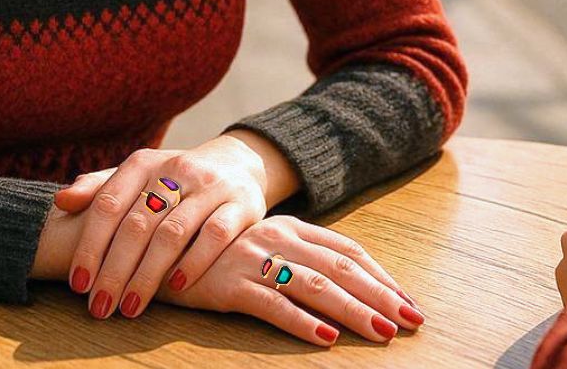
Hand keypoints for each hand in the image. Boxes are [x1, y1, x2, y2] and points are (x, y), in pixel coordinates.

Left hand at [53, 138, 268, 319]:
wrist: (236, 164)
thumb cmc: (173, 180)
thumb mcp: (138, 177)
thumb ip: (99, 189)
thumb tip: (61, 201)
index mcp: (143, 163)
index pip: (109, 204)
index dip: (90, 245)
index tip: (78, 283)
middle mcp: (175, 169)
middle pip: (137, 223)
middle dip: (114, 270)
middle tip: (100, 306)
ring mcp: (209, 186)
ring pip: (172, 233)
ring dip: (147, 274)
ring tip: (131, 307)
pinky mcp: (239, 204)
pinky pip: (214, 235)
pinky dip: (194, 262)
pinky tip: (175, 286)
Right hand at [147, 213, 424, 345]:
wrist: (153, 242)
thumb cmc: (213, 252)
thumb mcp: (260, 248)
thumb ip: (295, 259)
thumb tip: (342, 286)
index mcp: (289, 228)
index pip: (346, 250)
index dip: (380, 275)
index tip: (408, 301)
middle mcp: (277, 239)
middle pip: (340, 267)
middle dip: (381, 294)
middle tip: (414, 321)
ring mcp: (253, 260)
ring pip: (315, 285)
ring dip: (354, 310)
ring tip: (383, 333)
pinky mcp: (229, 284)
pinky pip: (271, 304)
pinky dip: (300, 321)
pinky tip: (325, 337)